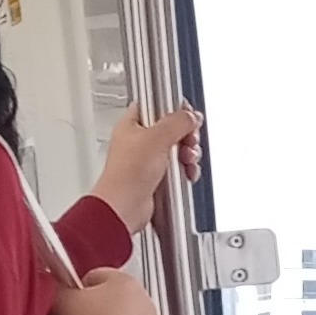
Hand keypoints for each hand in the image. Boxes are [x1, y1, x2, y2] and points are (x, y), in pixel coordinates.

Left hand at [89, 103, 201, 232]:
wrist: (124, 207)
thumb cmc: (128, 174)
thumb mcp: (158, 137)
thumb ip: (178, 121)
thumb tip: (191, 116)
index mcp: (131, 125)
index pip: (155, 106)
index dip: (173, 109)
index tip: (186, 115)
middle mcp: (137, 141)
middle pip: (171, 129)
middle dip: (186, 135)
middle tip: (189, 140)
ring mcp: (145, 161)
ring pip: (176, 150)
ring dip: (187, 154)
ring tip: (187, 159)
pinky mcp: (154, 179)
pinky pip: (176, 169)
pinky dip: (185, 171)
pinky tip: (187, 173)